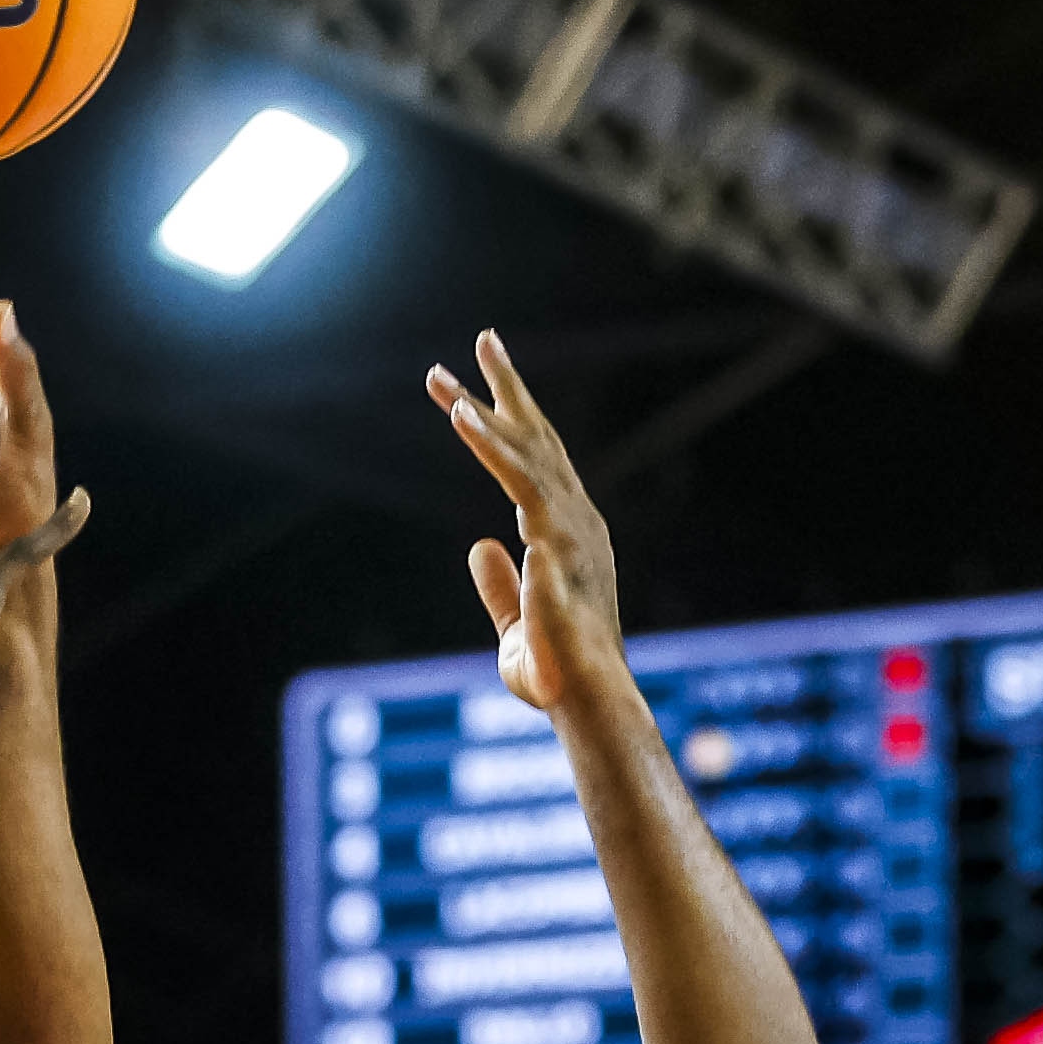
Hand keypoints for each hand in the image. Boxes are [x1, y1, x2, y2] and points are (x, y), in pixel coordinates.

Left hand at [428, 331, 636, 730]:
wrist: (590, 704)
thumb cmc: (559, 676)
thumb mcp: (519, 625)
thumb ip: (501, 585)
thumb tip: (481, 546)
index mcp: (570, 538)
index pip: (536, 468)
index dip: (508, 427)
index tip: (471, 395)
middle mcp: (577, 523)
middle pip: (538, 442)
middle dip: (507, 389)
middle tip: (484, 339)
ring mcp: (570, 531)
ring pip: (525, 455)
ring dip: (488, 409)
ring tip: (451, 378)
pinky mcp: (557, 544)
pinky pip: (518, 482)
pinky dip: (489, 446)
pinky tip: (460, 417)